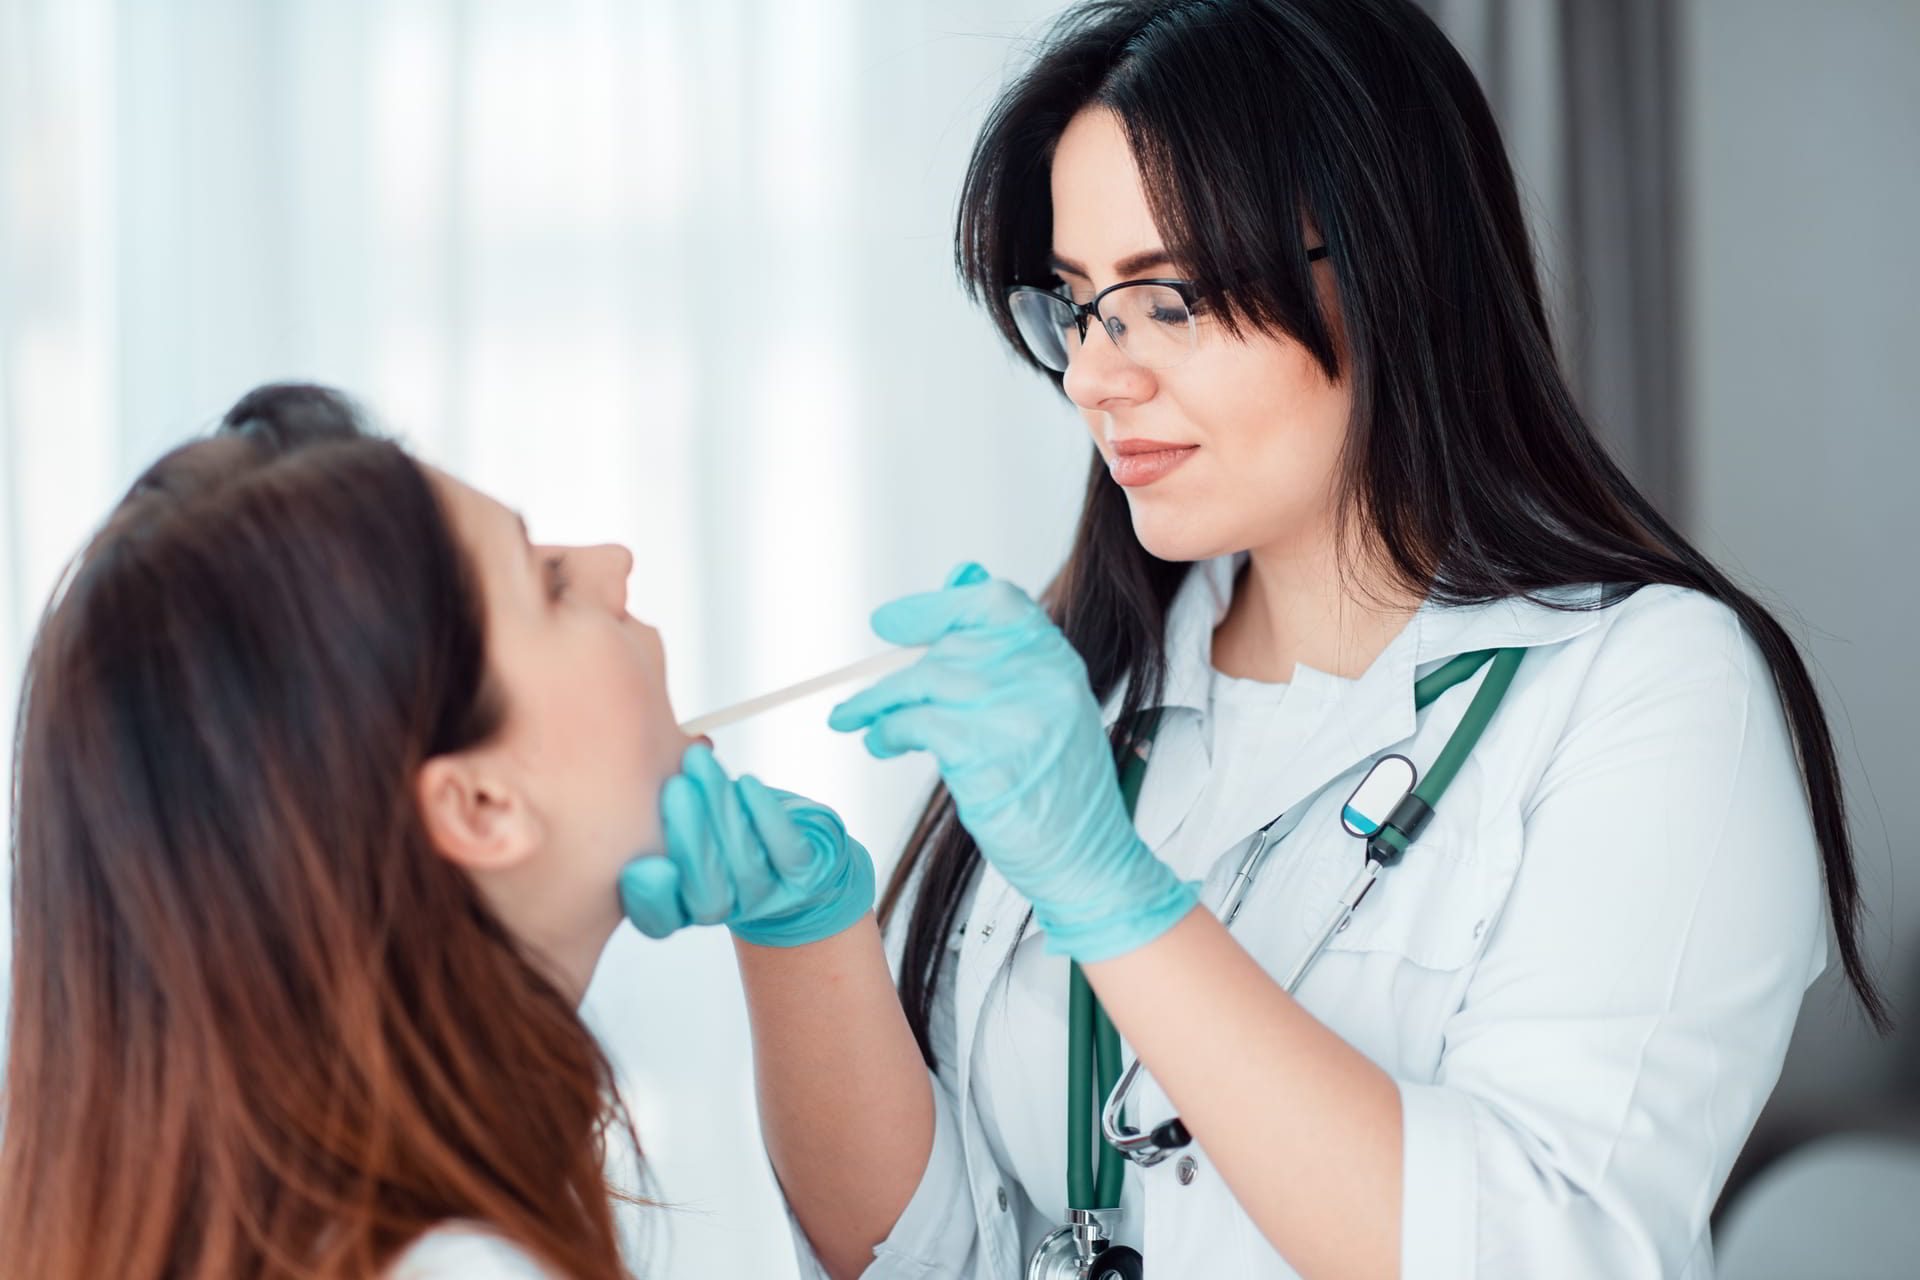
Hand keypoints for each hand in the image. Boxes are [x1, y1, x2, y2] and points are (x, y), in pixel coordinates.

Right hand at [619, 744, 874, 947]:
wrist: (791, 855)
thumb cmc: (723, 828)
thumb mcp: (683, 816)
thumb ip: (658, 804)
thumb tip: (649, 759)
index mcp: (682, 905)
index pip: (658, 919)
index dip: (649, 900)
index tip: (641, 866)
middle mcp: (724, 909)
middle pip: (705, 897)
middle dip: (689, 840)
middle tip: (676, 788)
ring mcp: (767, 898)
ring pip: (745, 867)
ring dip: (722, 812)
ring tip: (702, 765)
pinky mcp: (803, 876)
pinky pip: (787, 852)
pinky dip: (766, 815)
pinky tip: (748, 783)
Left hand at [828, 564, 1194, 961]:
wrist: (1086, 859)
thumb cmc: (1058, 792)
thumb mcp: (1046, 710)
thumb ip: (1004, 656)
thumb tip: (959, 578)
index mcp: (1058, 661)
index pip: (994, 601)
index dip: (935, 607)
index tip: (890, 623)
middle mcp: (1043, 678)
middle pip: (948, 648)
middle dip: (895, 677)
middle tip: (863, 700)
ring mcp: (1017, 715)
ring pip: (924, 682)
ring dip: (880, 703)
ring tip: (861, 723)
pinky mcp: (988, 757)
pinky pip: (916, 723)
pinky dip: (887, 731)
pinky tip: (881, 744)